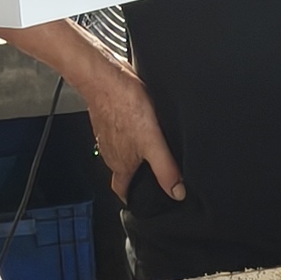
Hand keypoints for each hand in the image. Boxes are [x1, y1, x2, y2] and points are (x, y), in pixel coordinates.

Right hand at [84, 56, 186, 204]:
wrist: (103, 76)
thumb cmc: (124, 106)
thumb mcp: (152, 142)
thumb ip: (166, 169)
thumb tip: (177, 192)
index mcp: (121, 164)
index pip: (122, 191)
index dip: (132, 199)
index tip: (140, 203)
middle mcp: (111, 153)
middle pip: (123, 172)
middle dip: (137, 176)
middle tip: (153, 174)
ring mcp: (107, 136)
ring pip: (121, 153)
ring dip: (134, 154)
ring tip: (150, 150)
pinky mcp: (107, 119)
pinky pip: (119, 134)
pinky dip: (129, 135)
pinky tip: (141, 124)